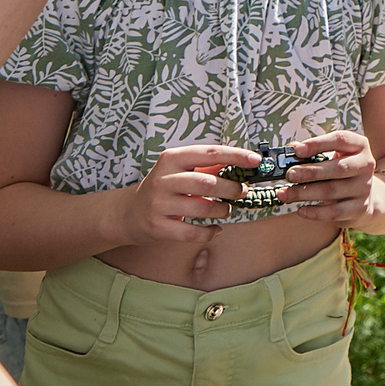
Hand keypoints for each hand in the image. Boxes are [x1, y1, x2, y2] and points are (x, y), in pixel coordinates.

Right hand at [113, 144, 262, 241]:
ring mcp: (159, 204)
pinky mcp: (158, 226)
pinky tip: (216, 229)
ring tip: (227, 210)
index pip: (209, 153)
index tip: (256, 161)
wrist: (128, 213)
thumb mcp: (179, 170)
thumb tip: (241, 164)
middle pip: (207, 182)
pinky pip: (192, 232)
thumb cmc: (163, 188)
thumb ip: (206, 167)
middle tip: (242, 191)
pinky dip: (210, 232)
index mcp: (171, 159)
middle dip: (231, 188)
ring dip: (222, 210)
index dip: (236, 156)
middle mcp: (163, 179)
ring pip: (202, 207)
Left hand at [276, 130, 375, 224]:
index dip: (318, 144)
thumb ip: (315, 152)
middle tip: (289, 175)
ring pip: (331, 191)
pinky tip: (301, 210)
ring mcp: (364, 187)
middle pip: (337, 168)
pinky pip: (334, 212)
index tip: (297, 150)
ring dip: (304, 193)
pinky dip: (315, 212)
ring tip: (285, 194)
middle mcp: (365, 165)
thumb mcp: (334, 156)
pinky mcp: (360, 207)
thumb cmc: (343, 171)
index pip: (340, 140)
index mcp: (359, 145)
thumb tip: (292, 149)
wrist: (365, 195)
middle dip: (310, 172)